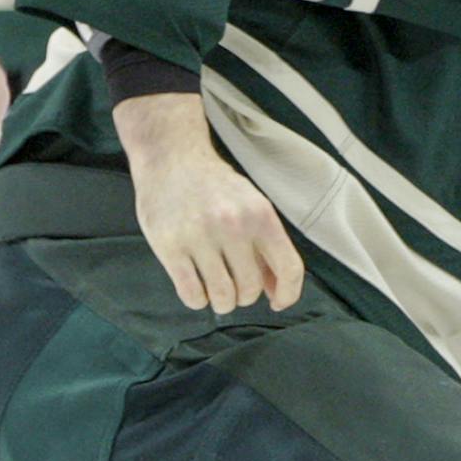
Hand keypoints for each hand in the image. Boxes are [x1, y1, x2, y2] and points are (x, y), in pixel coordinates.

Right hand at [115, 93, 303, 313]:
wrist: (173, 158)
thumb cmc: (216, 187)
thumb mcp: (252, 206)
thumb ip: (266, 246)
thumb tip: (277, 291)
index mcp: (262, 215)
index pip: (289, 267)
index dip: (288, 294)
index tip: (278, 302)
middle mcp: (235, 226)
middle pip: (251, 289)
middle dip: (244, 296)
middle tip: (234, 285)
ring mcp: (201, 236)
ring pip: (222, 297)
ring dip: (221, 302)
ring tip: (216, 289)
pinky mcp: (170, 247)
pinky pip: (192, 295)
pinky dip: (198, 300)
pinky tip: (196, 286)